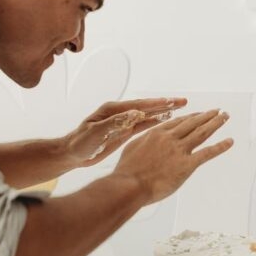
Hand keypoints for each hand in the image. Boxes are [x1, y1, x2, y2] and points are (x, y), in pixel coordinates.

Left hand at [65, 98, 185, 166]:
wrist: (71, 154)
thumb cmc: (80, 143)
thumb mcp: (95, 132)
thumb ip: (115, 123)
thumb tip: (135, 113)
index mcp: (112, 110)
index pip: (139, 105)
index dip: (157, 104)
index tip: (172, 102)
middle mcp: (119, 113)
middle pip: (146, 107)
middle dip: (165, 104)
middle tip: (183, 101)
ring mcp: (122, 122)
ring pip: (147, 115)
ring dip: (163, 112)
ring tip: (180, 108)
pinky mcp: (123, 131)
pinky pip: (142, 125)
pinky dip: (155, 122)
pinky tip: (166, 121)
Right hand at [113, 109, 233, 204]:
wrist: (130, 185)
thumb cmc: (127, 170)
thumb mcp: (133, 147)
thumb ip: (145, 140)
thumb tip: (150, 138)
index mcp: (157, 133)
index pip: (179, 122)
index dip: (192, 117)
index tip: (200, 114)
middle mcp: (170, 138)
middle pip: (193, 123)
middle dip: (207, 116)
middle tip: (218, 111)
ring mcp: (180, 151)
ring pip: (202, 133)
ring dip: (216, 123)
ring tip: (225, 117)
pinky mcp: (187, 165)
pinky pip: (207, 153)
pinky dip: (220, 146)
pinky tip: (230, 141)